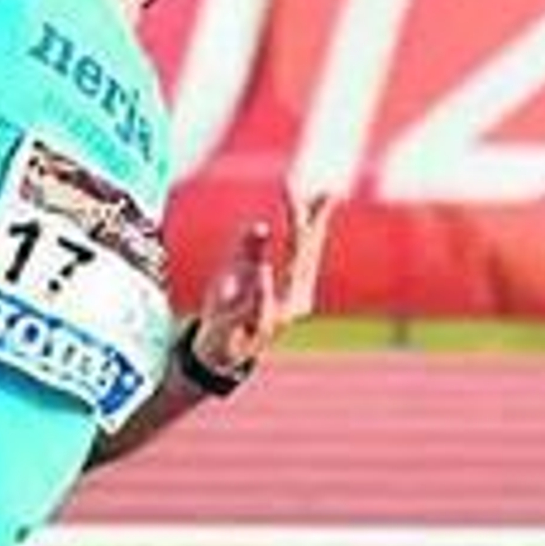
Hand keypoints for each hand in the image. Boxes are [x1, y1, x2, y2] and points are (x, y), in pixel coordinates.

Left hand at [190, 187, 340, 377]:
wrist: (217, 355)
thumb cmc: (231, 310)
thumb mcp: (237, 274)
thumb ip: (248, 250)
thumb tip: (260, 225)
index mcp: (292, 285)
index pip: (308, 247)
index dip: (317, 219)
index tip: (327, 191)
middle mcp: (292, 300)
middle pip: (303, 258)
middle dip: (306, 225)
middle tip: (308, 196)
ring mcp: (276, 316)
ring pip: (289, 281)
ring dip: (294, 251)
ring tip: (298, 223)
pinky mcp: (251, 328)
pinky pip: (260, 308)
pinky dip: (263, 289)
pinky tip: (263, 271)